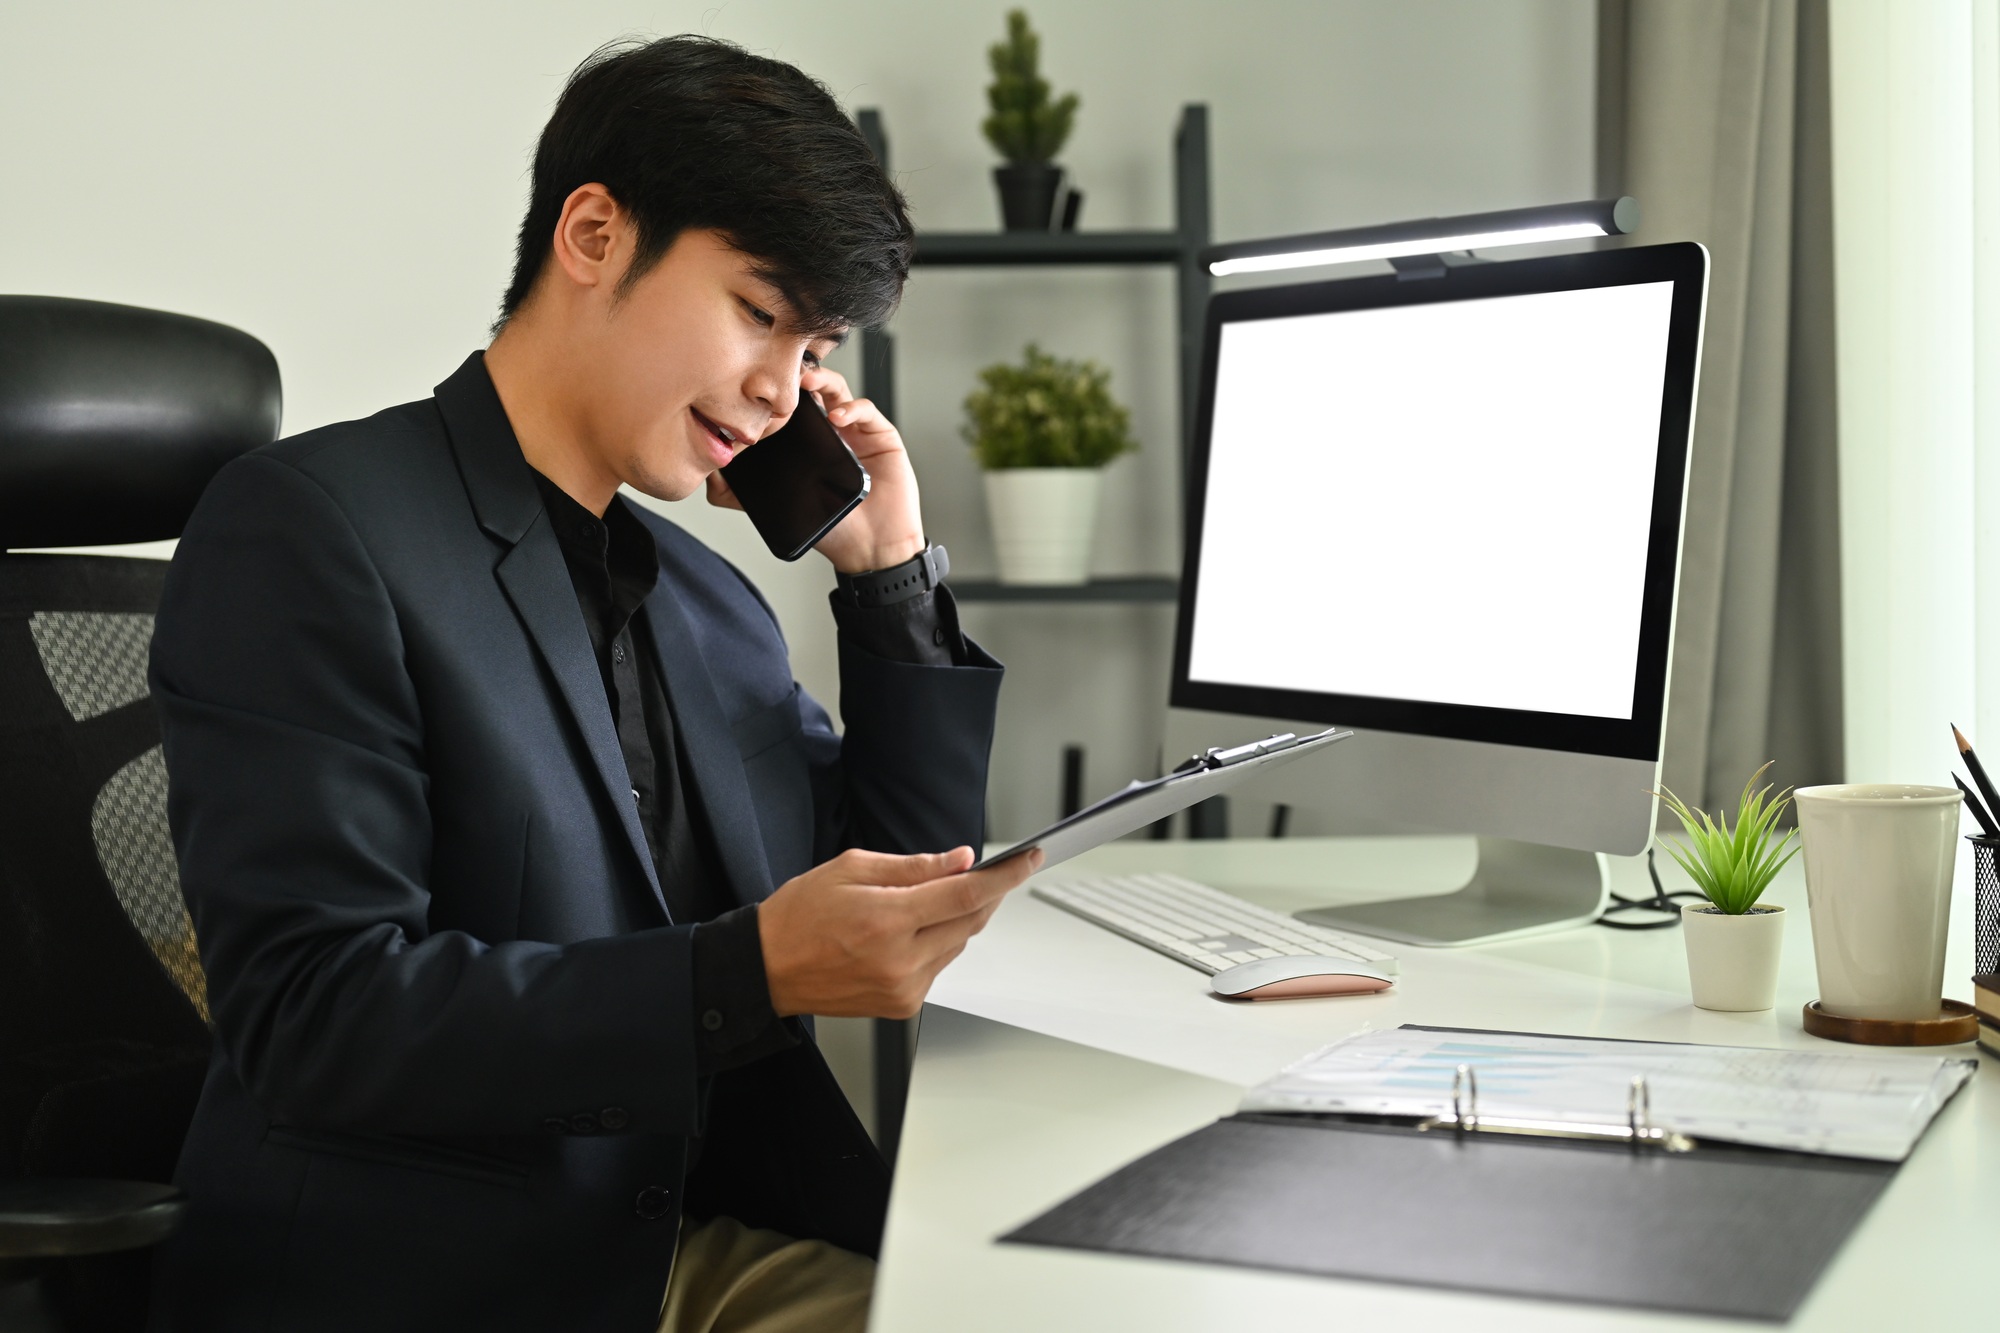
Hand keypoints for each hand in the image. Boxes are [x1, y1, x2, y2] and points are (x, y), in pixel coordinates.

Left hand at [705, 365, 925, 573]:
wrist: (870, 547)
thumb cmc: (832, 528)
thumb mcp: (778, 507)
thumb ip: (740, 494)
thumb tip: (708, 474)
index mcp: (804, 442)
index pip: (786, 405)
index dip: (771, 393)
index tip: (753, 388)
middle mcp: (829, 430)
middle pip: (810, 390)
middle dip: (794, 376)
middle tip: (778, 374)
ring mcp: (855, 430)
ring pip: (837, 389)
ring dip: (821, 380)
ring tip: (805, 384)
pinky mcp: (880, 435)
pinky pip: (866, 409)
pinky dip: (851, 407)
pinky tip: (837, 418)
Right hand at [757, 845, 1043, 1018]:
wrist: (766, 969)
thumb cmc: (799, 916)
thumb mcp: (851, 869)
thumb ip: (913, 867)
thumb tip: (960, 861)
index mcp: (886, 921)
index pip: (965, 895)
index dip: (1005, 876)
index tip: (1029, 859)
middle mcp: (900, 961)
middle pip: (970, 921)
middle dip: (986, 893)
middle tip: (992, 871)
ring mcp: (903, 989)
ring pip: (959, 944)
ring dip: (960, 917)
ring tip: (931, 899)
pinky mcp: (902, 1006)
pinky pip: (940, 966)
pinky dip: (940, 942)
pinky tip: (915, 929)